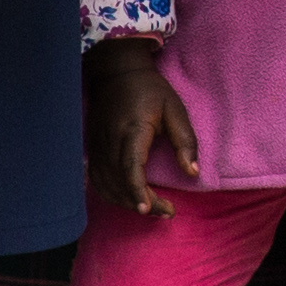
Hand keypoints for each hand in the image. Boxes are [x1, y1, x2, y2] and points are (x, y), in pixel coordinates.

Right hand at [89, 40, 197, 213]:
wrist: (116, 74)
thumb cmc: (150, 91)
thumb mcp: (175, 109)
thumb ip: (185, 141)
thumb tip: (193, 172)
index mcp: (132, 130)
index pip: (131, 166)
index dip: (137, 190)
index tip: (148, 209)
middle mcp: (110, 141)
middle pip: (120, 182)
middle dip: (141, 203)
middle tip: (167, 212)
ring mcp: (97, 147)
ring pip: (106, 185)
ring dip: (127, 202)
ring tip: (154, 208)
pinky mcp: (92, 150)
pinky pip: (97, 180)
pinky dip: (112, 195)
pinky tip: (130, 200)